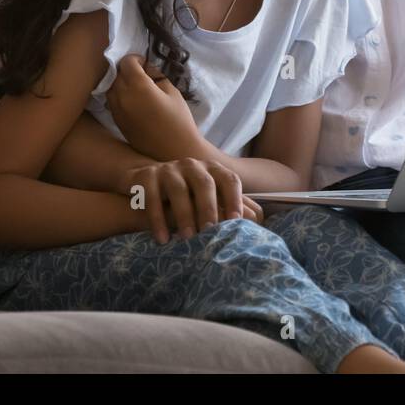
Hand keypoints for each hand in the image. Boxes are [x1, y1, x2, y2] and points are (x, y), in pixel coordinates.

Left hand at [106, 54, 198, 159]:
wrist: (172, 150)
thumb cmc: (178, 120)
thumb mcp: (172, 92)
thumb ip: (157, 76)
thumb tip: (146, 69)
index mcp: (138, 87)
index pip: (127, 62)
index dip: (136, 59)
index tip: (146, 63)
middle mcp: (122, 96)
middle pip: (116, 73)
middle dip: (127, 69)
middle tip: (143, 74)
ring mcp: (116, 110)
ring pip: (110, 86)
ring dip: (120, 81)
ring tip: (136, 87)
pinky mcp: (116, 120)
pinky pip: (111, 100)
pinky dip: (119, 94)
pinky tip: (133, 99)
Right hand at [118, 159, 264, 244]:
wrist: (144, 182)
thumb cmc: (185, 195)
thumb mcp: (208, 198)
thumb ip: (231, 206)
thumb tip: (260, 220)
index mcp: (212, 170)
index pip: (229, 180)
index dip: (235, 199)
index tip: (236, 222)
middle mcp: (192, 165)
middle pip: (204, 183)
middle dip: (209, 208)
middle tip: (210, 232)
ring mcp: (168, 169)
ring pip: (178, 190)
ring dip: (184, 215)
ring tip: (187, 238)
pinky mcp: (146, 176)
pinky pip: (152, 197)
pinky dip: (157, 219)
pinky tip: (162, 239)